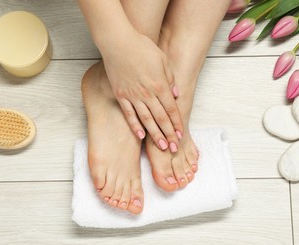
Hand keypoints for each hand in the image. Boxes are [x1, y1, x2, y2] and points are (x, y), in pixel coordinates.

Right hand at [101, 31, 183, 151]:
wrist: (118, 42)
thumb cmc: (141, 47)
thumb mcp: (163, 60)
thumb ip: (170, 79)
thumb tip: (176, 94)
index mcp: (160, 85)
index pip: (171, 109)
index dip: (177, 123)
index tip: (180, 135)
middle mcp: (147, 94)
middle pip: (161, 118)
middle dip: (169, 134)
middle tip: (173, 148)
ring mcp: (133, 96)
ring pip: (146, 120)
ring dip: (155, 134)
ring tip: (161, 146)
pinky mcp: (121, 95)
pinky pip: (129, 114)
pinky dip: (135, 125)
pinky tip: (141, 135)